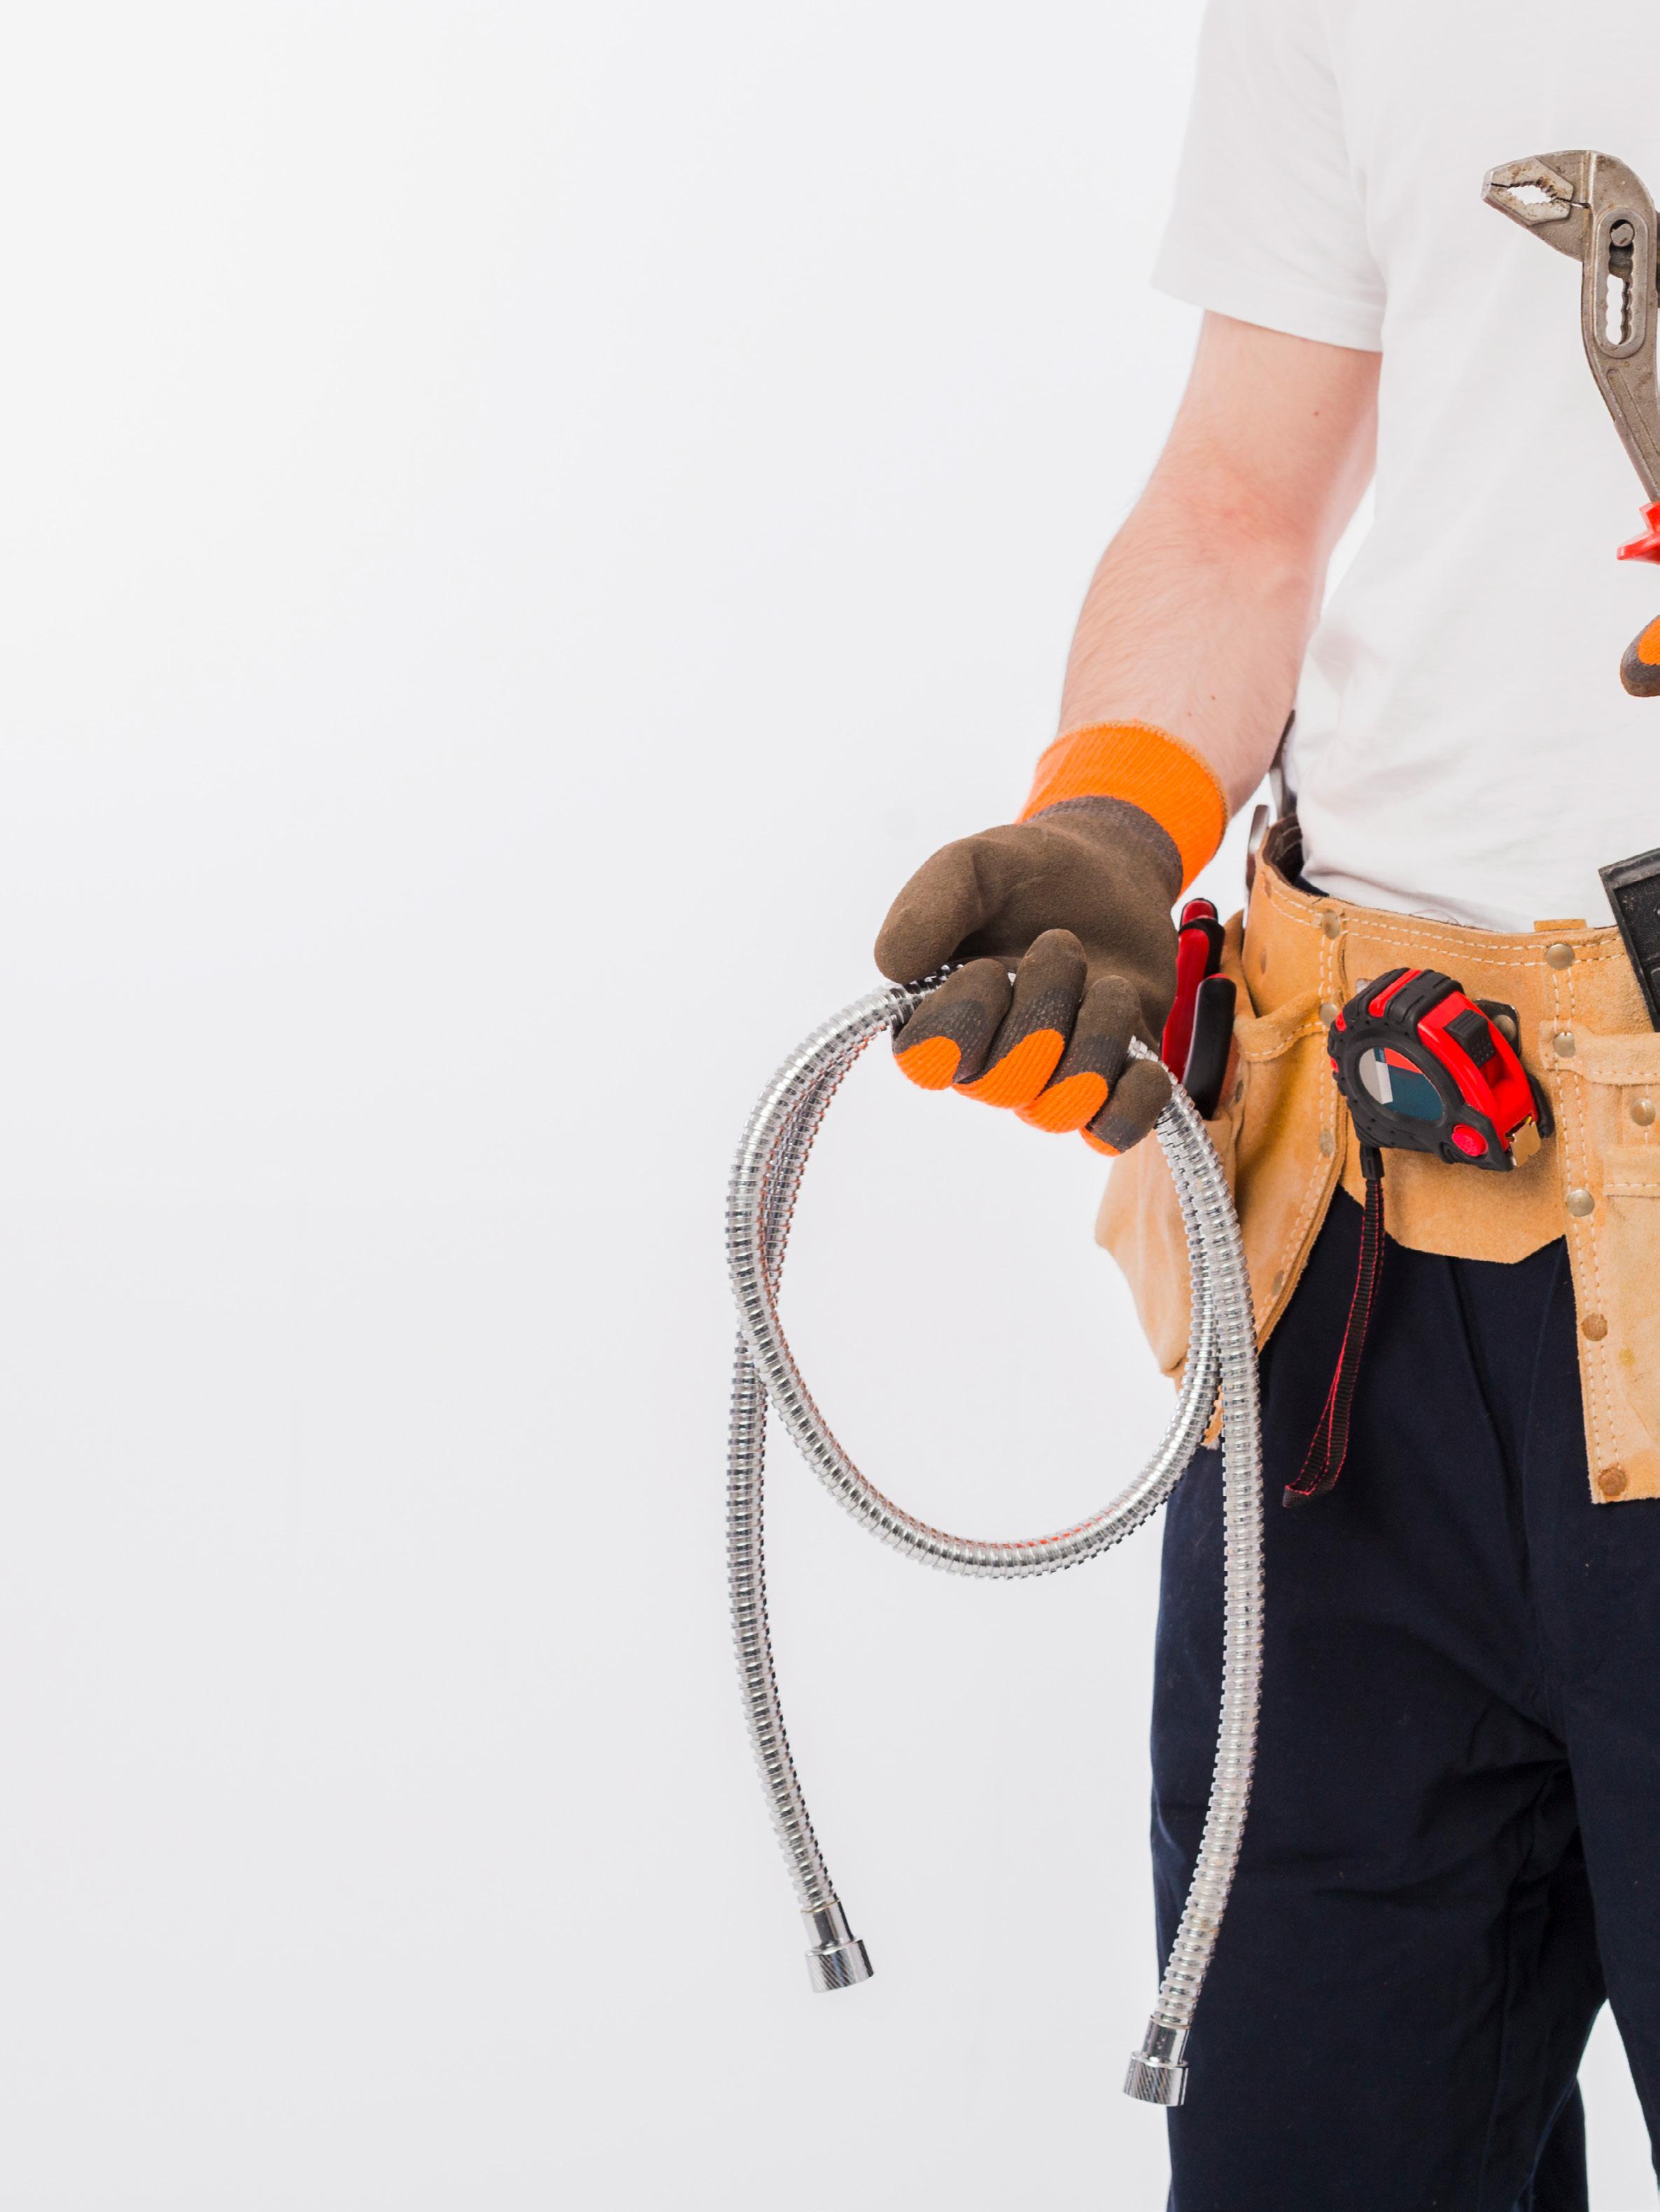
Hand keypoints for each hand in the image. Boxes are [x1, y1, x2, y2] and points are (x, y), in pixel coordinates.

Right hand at [874, 798, 1180, 1154]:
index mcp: (938, 1015)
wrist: (1106, 869)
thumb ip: (929, 905)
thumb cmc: (1024, 874)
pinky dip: (1133, 1103)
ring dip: (1097, 1038)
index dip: (962, 1021)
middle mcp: (988, 1061)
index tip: (986, 966)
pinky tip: (1140, 1058)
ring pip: (1063, 1108)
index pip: (929, 1061)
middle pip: (1005, 1084)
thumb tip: (893, 967)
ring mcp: (1050, 1078)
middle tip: (1059, 943)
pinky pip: (1115, 1132)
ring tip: (1109, 983)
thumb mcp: (971, 865)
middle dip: (1043, 1006)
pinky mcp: (1111, 1083)